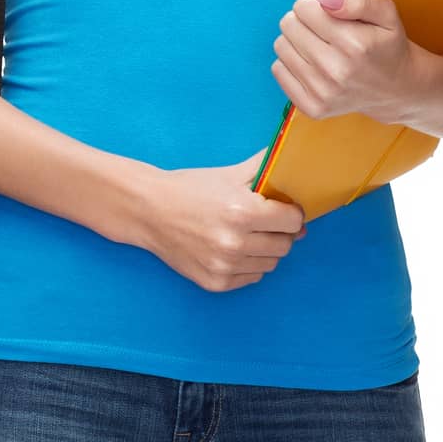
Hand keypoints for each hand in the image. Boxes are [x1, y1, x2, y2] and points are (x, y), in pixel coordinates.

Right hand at [140, 152, 306, 292]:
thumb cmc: (190, 189)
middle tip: (267, 221)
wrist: (149, 211)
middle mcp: (235, 242)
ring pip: (271, 263)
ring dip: (266, 249)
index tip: (283, 209)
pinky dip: (249, 264)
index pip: (293, 220)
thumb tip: (292, 158)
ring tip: (248, 234)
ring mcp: (224, 266)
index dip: (291, 212)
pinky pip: (253, 277)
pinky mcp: (215, 283)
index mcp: (242, 211)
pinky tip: (235, 248)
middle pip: (285, 245)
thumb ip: (264, 167)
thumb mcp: (228, 174)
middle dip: (281, 232)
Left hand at [271, 0, 422, 125]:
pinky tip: (312, 63)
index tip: (326, 11)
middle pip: (289, 24)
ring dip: (296, 40)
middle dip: (303, 19)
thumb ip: (356, 0)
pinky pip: (278, 69)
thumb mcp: (386, 13)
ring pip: (281, 45)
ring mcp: (323, 92)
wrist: (396, 89)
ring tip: (318, 45)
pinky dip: (291, 62)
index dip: (314, 4)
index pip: (304, 7)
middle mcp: (336, 70)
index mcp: (354, 43)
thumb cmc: (386, 45)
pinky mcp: (312, 107)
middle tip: (322, 28)